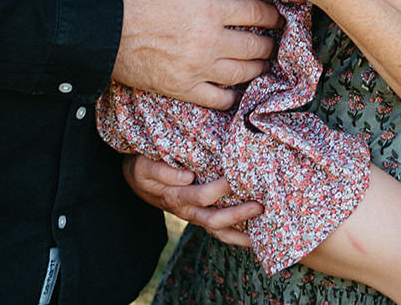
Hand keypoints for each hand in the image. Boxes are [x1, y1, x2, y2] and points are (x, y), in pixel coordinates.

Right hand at [113, 0, 280, 109]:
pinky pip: (218, 99)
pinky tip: (237, 91)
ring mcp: (198, 67)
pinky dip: (232, 97)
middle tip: (274, 43)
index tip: (277, 18)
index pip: (256, 14)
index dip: (272, 15)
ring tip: (263, 64)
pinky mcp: (184, 88)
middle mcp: (210, 41)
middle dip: (271, 44)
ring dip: (259, 69)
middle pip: (256, 46)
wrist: (105, 31)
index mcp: (210, 10)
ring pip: (243, 73)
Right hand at [123, 155, 259, 247]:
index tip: (237, 180)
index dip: (218, 190)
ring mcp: (194, 216)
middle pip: (214, 219)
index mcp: (175, 196)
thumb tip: (188, 176)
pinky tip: (255, 236)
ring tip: (264, 230)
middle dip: (237, 214)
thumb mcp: (146, 165)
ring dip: (241, 232)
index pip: (200, 196)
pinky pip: (218, 232)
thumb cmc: (144, 166)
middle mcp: (186, 210)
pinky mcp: (199, 217)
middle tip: (259, 205)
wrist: (136, 179)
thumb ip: (163, 171)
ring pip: (218, 231)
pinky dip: (236, 236)